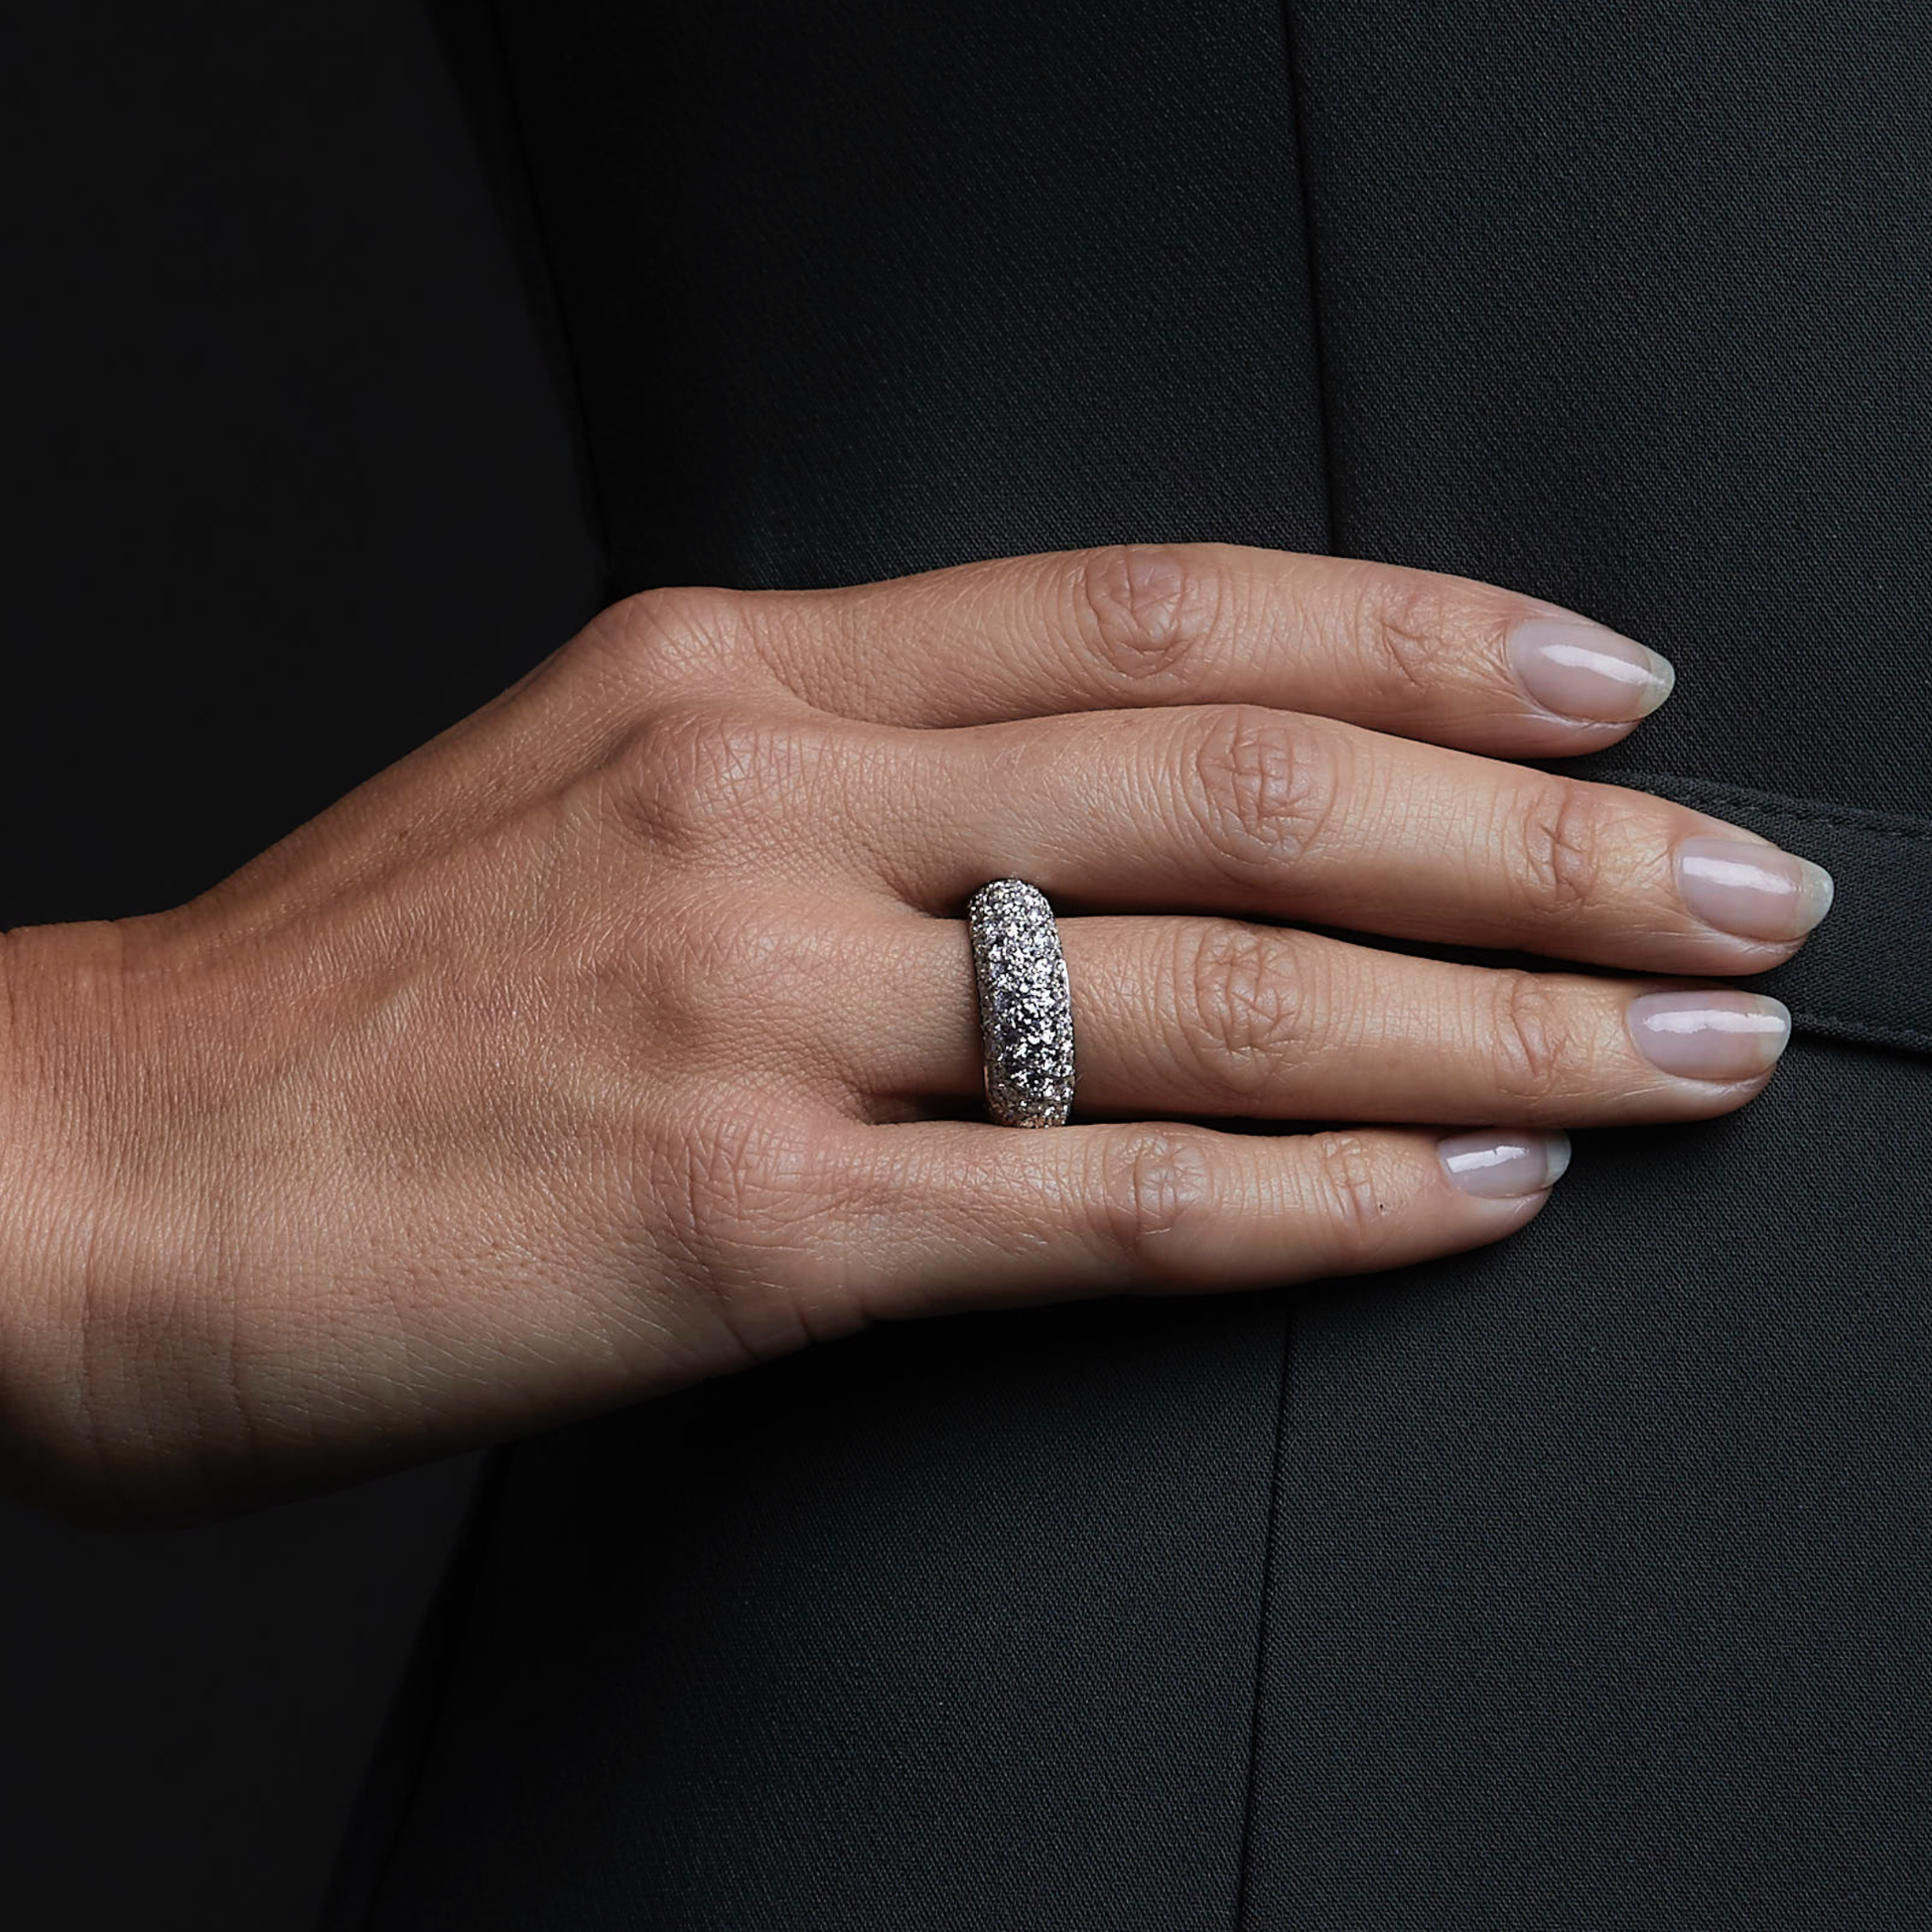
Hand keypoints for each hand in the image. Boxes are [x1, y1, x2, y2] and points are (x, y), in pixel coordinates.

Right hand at [0, 544, 1831, 1522]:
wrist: (89, 1163)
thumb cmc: (349, 991)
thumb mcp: (599, 784)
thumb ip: (847, 775)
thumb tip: (1087, 817)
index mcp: (740, 672)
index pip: (1164, 614)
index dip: (1422, 641)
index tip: (1603, 689)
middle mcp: (767, 801)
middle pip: (1253, 786)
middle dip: (1541, 837)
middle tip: (1731, 886)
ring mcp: (753, 1008)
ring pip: (1219, 992)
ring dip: (1493, 1023)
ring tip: (1673, 1054)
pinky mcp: (736, 1223)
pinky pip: (1097, 1201)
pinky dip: (1314, 1197)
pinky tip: (1466, 1195)